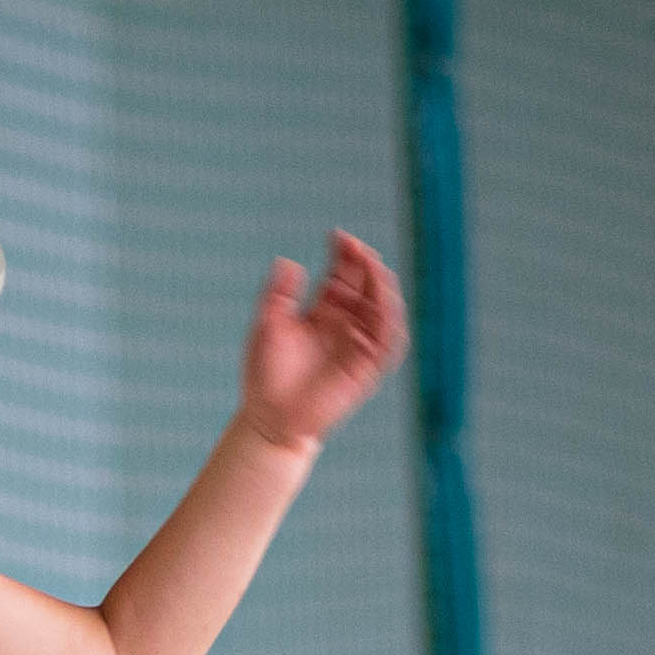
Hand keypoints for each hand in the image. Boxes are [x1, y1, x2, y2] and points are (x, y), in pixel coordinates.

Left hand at [238, 231, 407, 454]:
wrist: (270, 418)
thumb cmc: (264, 374)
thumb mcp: (267, 327)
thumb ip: (278, 296)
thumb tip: (287, 261)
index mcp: (324, 310)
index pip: (344, 273)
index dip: (345, 253)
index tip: (337, 236)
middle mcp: (346, 324)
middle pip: (367, 285)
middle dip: (366, 263)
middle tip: (355, 247)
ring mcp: (358, 345)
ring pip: (383, 309)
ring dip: (382, 287)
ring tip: (372, 267)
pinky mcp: (366, 369)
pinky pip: (388, 343)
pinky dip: (390, 323)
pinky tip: (384, 304)